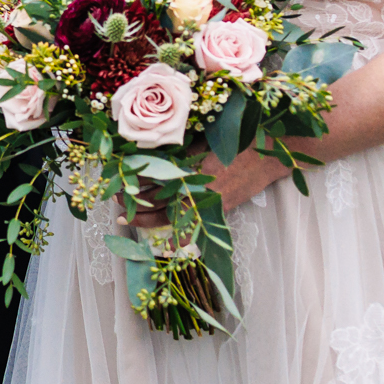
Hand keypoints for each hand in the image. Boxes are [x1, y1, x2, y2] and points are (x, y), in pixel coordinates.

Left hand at [121, 147, 291, 228]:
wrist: (270, 152)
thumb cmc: (235, 138)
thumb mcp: (201, 139)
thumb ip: (177, 151)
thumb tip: (148, 155)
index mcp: (187, 165)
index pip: (149, 175)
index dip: (129, 178)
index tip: (113, 178)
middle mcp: (194, 186)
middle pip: (154, 199)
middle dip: (131, 200)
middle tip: (114, 200)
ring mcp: (207, 201)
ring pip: (169, 215)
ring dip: (145, 217)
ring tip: (125, 217)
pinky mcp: (219, 209)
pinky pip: (194, 228)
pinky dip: (180, 238)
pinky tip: (165, 245)